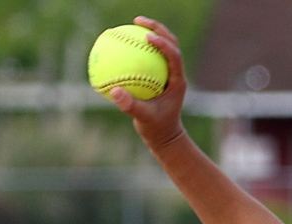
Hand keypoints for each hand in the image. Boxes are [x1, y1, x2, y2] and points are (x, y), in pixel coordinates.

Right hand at [107, 17, 187, 150]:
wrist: (165, 135)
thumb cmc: (157, 127)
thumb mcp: (143, 118)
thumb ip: (130, 106)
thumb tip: (114, 91)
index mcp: (177, 81)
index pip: (174, 56)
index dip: (163, 44)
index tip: (146, 36)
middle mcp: (175, 74)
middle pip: (172, 44)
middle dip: (157, 29)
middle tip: (138, 21)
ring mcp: (168, 74)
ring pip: (162, 48)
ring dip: (150, 33)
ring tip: (132, 24)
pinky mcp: (160, 76)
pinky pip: (149, 57)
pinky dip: (138, 49)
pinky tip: (121, 43)